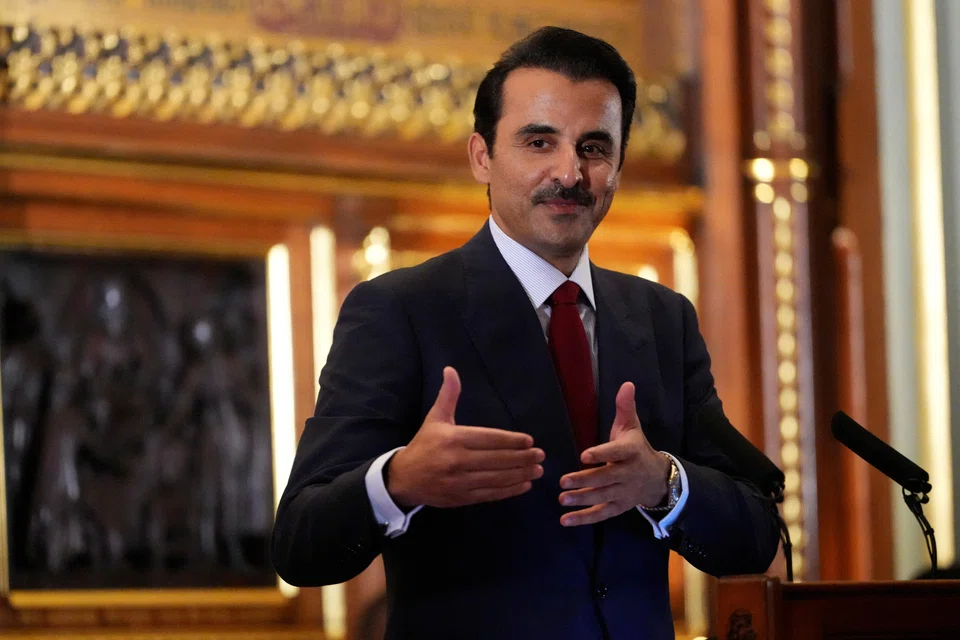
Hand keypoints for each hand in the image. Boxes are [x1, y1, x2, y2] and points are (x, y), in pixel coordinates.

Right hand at [387, 367, 544, 508]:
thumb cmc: (424, 445)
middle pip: (496, 459)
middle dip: (522, 458)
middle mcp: (457, 460)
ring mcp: (459, 482)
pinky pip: (490, 494)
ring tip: (538, 470)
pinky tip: (524, 485)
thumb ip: (448, 395)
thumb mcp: (435, 418)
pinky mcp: (461, 498)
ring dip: (520, 475)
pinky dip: (509, 491)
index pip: (489, 439)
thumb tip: (451, 369)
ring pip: (496, 478)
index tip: (529, 441)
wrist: (404, 478)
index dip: (511, 441)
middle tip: (540, 455)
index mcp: (453, 438)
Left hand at [558, 382, 669, 526]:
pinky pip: (602, 514)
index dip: (602, 454)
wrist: (658, 478)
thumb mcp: (632, 426)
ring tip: (561, 499)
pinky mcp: (619, 506)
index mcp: (631, 451)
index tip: (585, 455)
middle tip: (563, 481)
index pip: (616, 452)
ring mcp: (624, 492)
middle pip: (606, 478)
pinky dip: (584, 519)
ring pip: (603, 497)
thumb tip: (626, 383)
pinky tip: (566, 520)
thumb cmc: (637, 448)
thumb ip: (625, 407)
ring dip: (582, 500)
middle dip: (585, 480)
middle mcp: (628, 473)